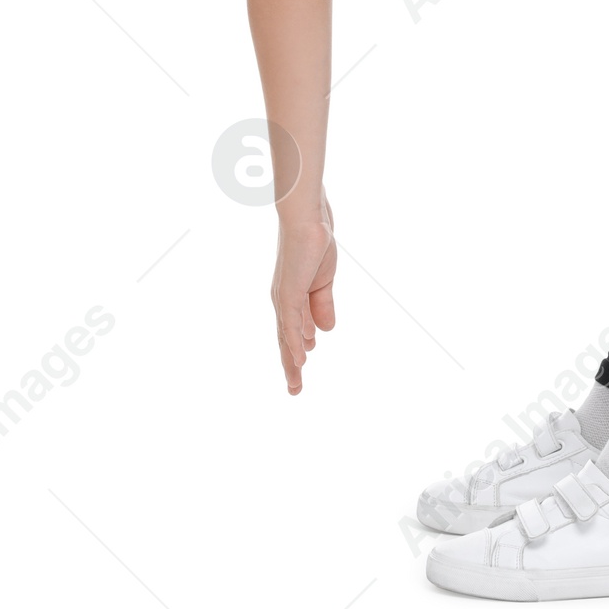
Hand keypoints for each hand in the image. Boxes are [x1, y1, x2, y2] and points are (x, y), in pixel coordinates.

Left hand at [271, 211, 335, 393]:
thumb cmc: (315, 243)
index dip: (297, 351)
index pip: (293, 331)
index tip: (301, 369)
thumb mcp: (323, 281)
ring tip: (295, 384)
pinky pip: (291, 323)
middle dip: (291, 365)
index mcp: (292, 297)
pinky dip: (295, 343)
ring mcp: (284, 297)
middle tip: (294, 390)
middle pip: (286, 339)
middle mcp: (283, 301)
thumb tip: (325, 332)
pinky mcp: (289, 292)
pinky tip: (300, 359)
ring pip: (287, 337)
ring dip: (291, 362)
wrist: (308, 219)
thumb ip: (322, 306)